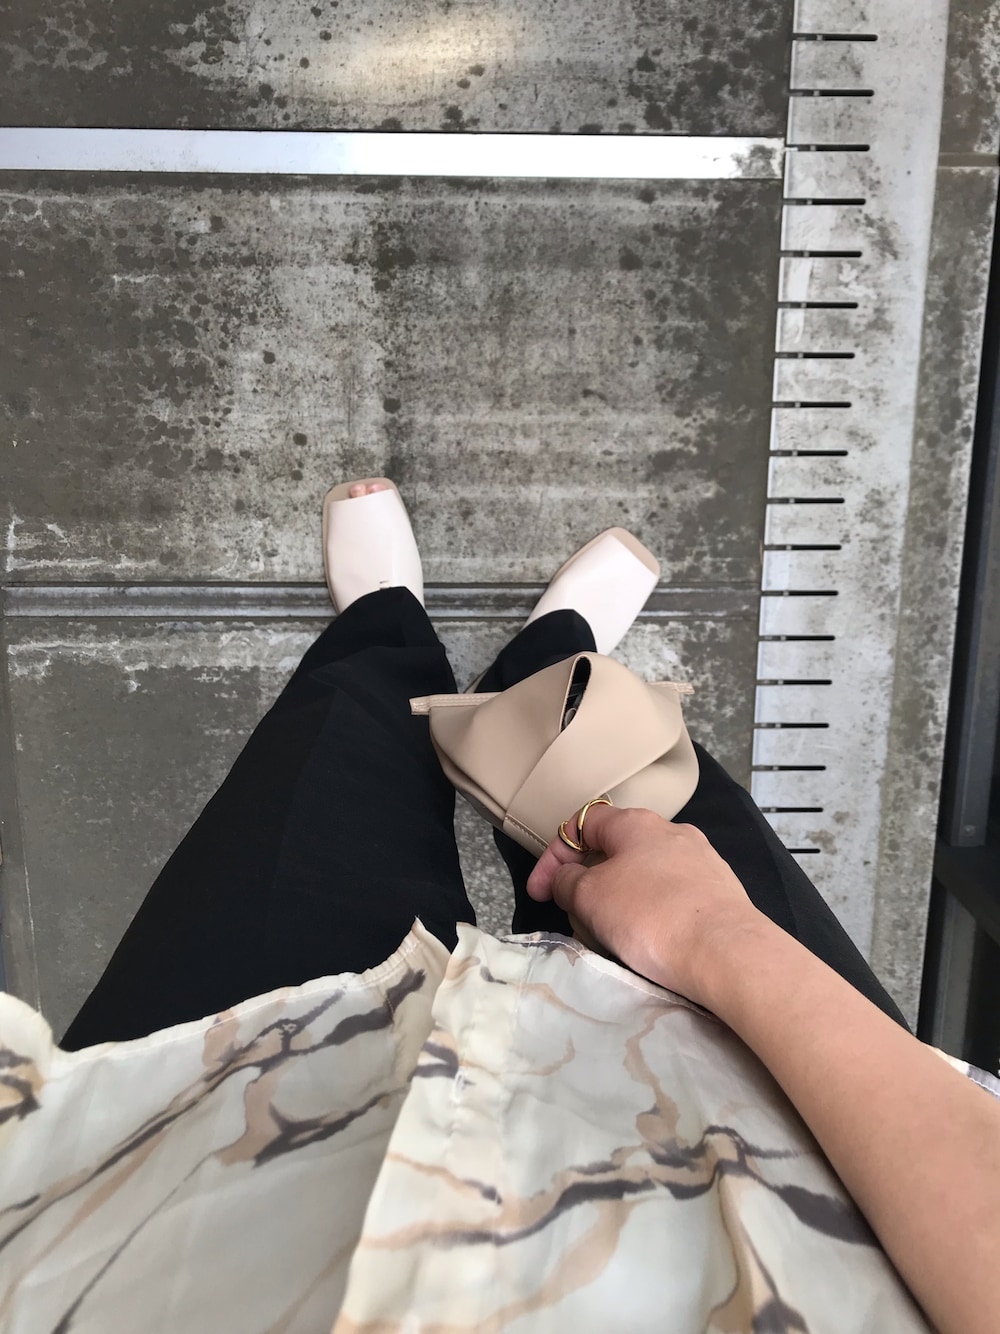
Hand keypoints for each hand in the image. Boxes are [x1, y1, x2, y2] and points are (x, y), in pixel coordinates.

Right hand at [526, 805, 762, 1007]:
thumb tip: (567, 877)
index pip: (582, 823)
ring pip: (643, 875)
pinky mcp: (720, 892)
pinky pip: (671, 896)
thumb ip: (568, 881)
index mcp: (636, 822)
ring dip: (617, 899)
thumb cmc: (650, 914)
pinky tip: (649, 939)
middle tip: (574, 914)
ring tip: (609, 933)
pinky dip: (649, 912)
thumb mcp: (590, 896)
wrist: (727, 952)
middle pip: (615, 850)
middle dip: (587, 881)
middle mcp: (672, 832)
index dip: (554, 855)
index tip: (539, 892)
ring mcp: (701, 861)